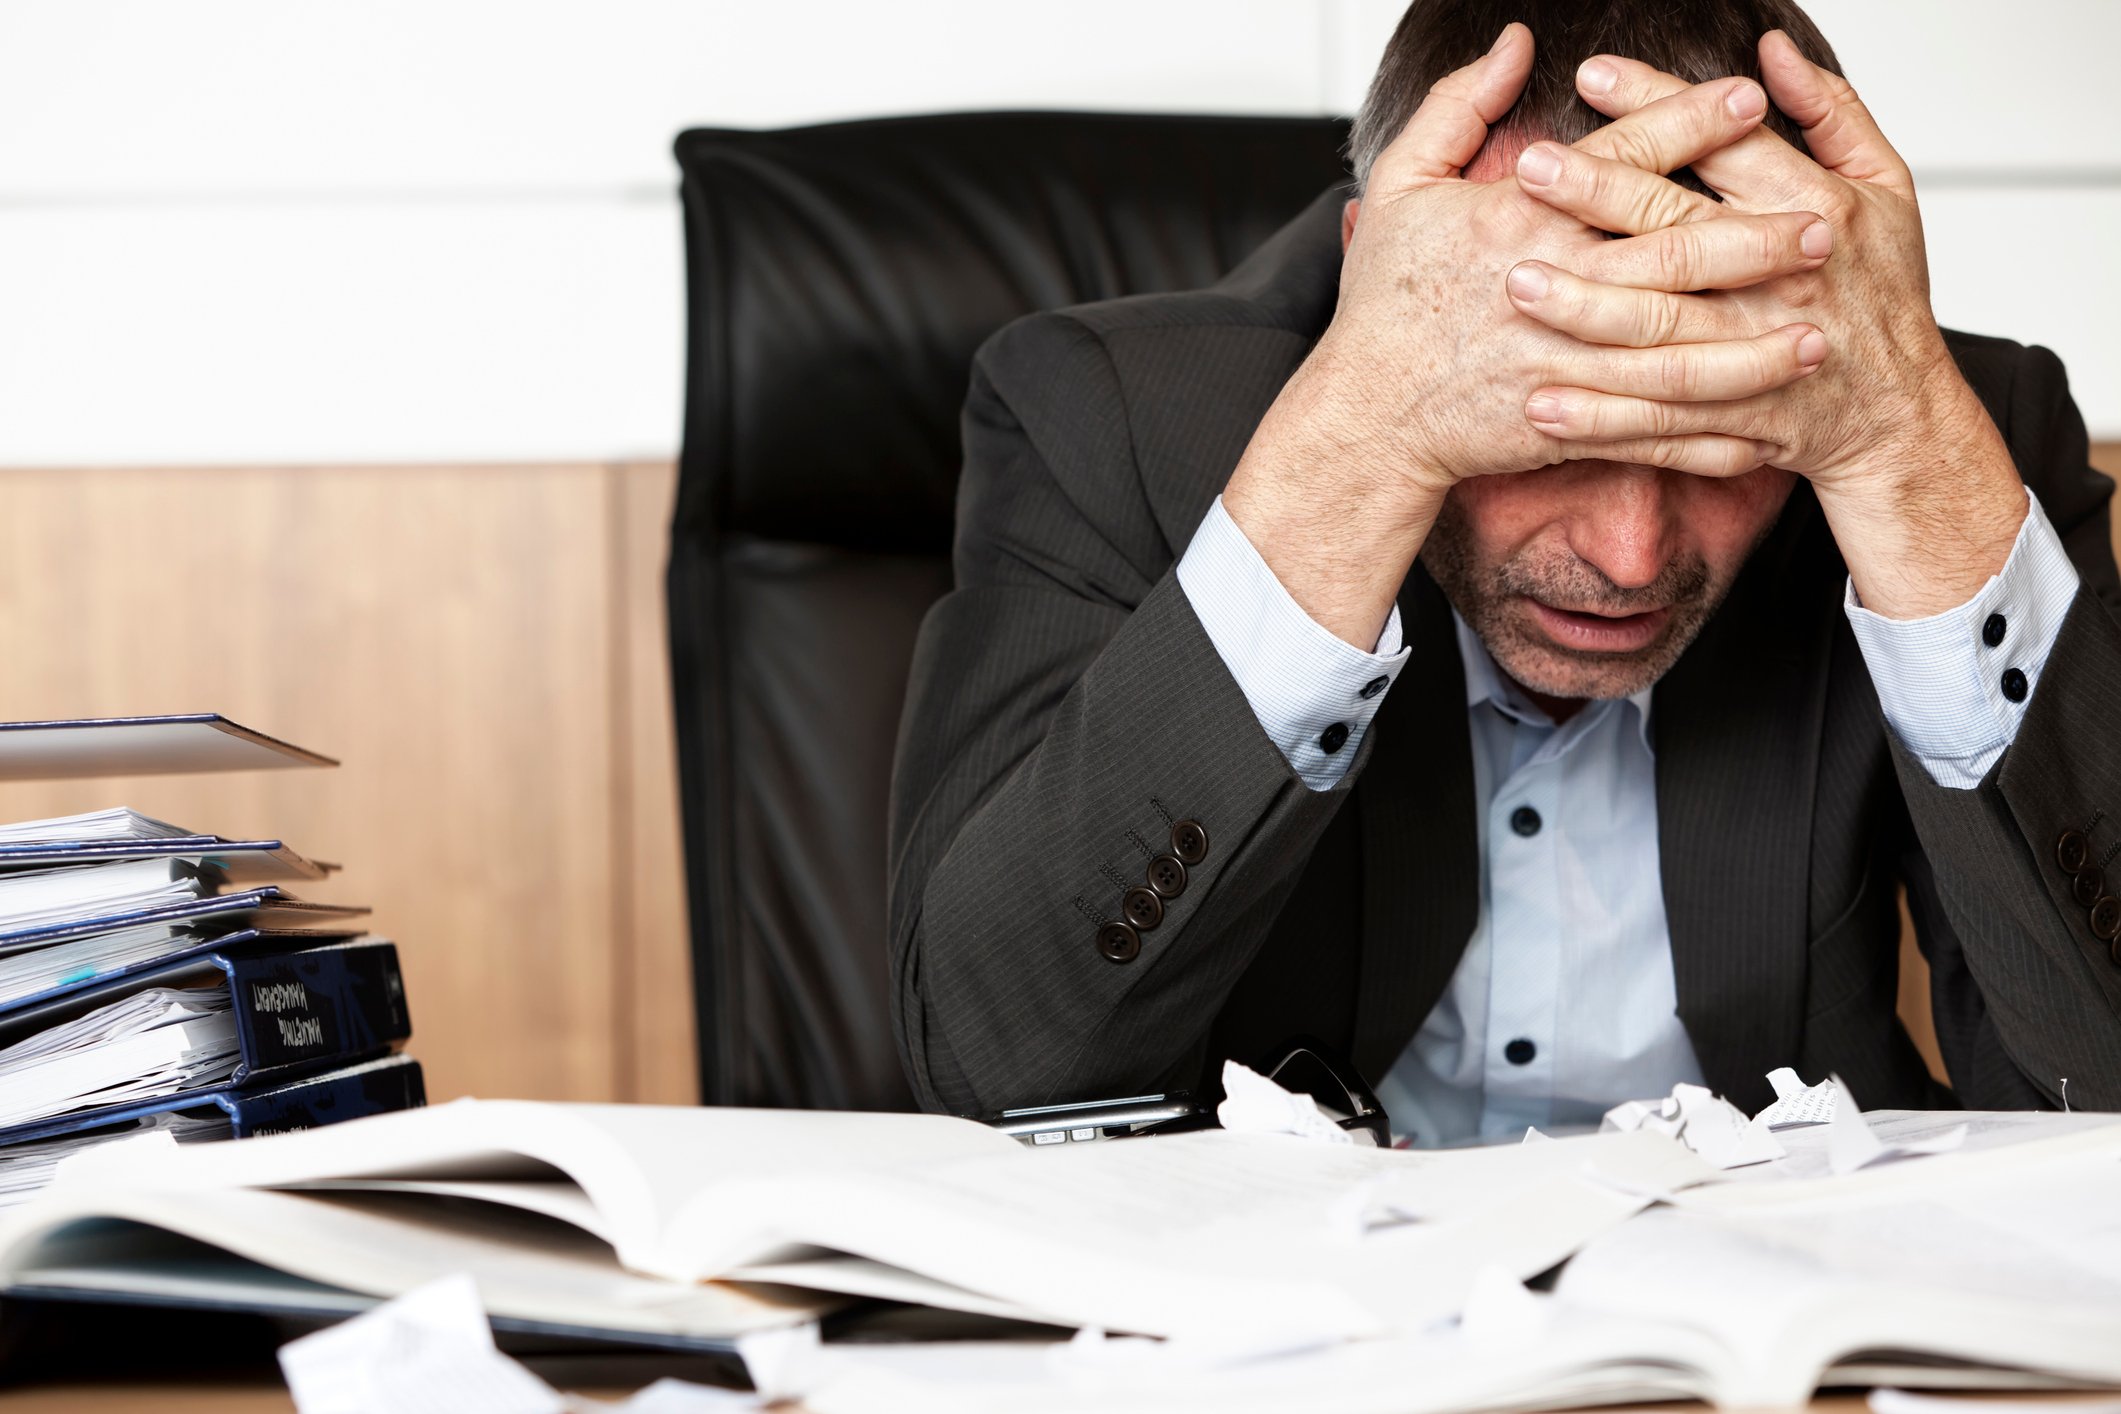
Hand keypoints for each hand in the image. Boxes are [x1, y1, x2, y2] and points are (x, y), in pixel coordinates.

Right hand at [1320, 26, 1827, 494]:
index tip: (1750, 96)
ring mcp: (1563, 363)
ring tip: (1818, 331)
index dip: (1687, 124)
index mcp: (1518, 224)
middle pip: (1671, 256)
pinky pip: (1651, 432)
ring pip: (1677, 353)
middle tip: (1823, 226)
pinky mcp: (1566, 424)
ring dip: (1753, 346)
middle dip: (1753, 239)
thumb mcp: (1401, 186)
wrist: (1365, 414)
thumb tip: (1513, 43)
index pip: (1620, 162)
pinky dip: (1709, 437)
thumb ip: (1456, 107)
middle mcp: (1551, 289)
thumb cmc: (1383, 303)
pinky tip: (1763, 427)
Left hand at [1507, 33, 2026, 615]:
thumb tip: (1772, 50)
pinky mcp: (1739, 422)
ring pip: (1664, 334)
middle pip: (1682, 234)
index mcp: (1818, 210)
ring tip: (1517, 284)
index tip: (1591, 77)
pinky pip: (1661, 421)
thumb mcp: (1887, 186)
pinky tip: (1541, 405)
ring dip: (1587, 312)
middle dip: (1602, 200)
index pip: (1728, 146)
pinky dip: (1602, 419)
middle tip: (1529, 169)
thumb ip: (1831, 112)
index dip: (1661, 109)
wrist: (1898, 416)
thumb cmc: (1882, 291)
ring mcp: (1760, 357)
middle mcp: (1785, 281)